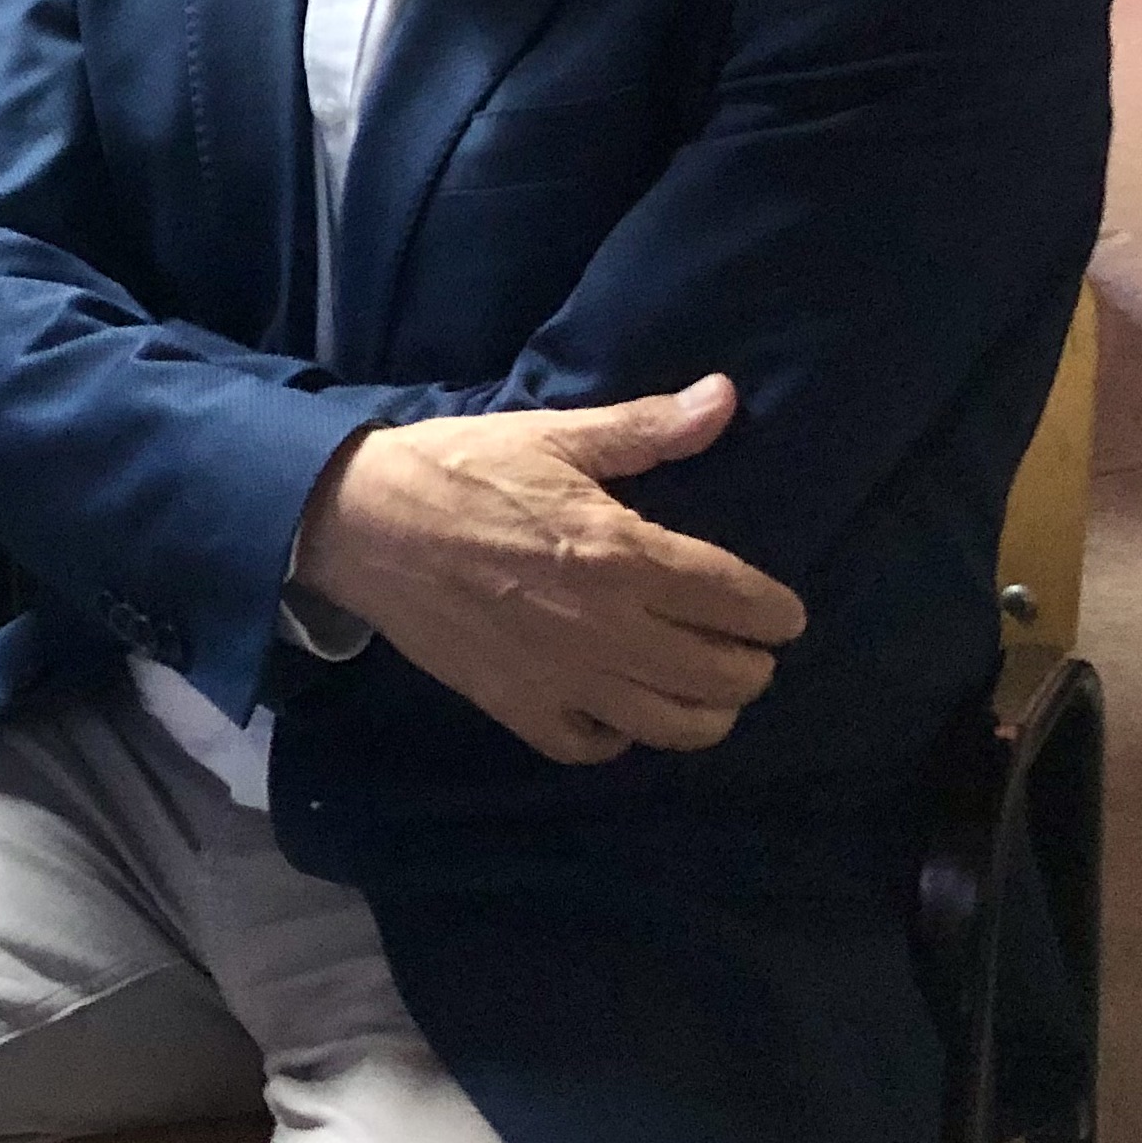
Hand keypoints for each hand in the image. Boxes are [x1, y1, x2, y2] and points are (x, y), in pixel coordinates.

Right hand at [292, 376, 808, 766]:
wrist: (358, 520)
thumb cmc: (460, 468)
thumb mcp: (553, 435)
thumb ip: (647, 428)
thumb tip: (725, 396)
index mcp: (622, 554)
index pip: (741, 603)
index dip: (779, 612)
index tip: (783, 612)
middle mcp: (606, 628)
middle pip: (724, 676)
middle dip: (752, 663)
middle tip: (745, 645)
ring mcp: (563, 677)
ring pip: (675, 727)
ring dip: (707, 712)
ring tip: (701, 686)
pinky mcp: (517, 707)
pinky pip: (595, 746)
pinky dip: (621, 735)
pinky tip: (620, 706)